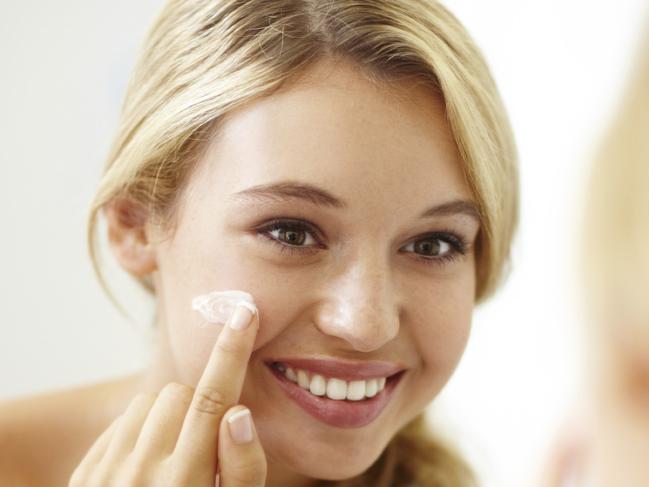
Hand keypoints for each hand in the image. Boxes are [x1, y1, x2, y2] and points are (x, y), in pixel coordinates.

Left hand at [69, 302, 265, 485]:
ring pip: (148, 402)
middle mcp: (140, 471)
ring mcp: (107, 471)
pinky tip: (149, 464)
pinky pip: (121, 421)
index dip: (232, 351)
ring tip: (177, 456)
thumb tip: (236, 412)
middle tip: (205, 448)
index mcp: (184, 481)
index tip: (243, 310)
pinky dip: (141, 430)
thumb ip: (241, 469)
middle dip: (200, 408)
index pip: (214, 399)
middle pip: (181, 395)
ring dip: (170, 416)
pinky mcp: (87, 473)